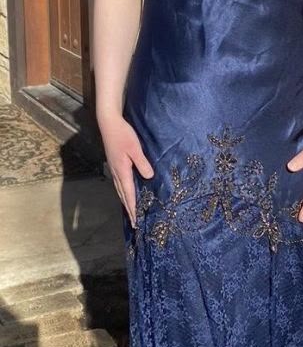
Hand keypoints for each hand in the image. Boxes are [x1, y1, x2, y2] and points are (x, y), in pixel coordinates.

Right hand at [98, 113, 153, 227]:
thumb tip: (149, 177)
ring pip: (120, 190)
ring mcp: (114, 169)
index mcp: (122, 171)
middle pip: (123, 196)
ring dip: (126, 202)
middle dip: (129, 210)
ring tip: (130, 212)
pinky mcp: (114, 164)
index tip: (135, 221)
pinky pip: (119, 183)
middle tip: (134, 223)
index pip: (129, 194)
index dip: (133, 208)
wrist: (108, 123)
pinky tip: (126, 192)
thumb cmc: (123, 134)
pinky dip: (123, 192)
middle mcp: (116, 173)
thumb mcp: (135, 148)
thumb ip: (142, 163)